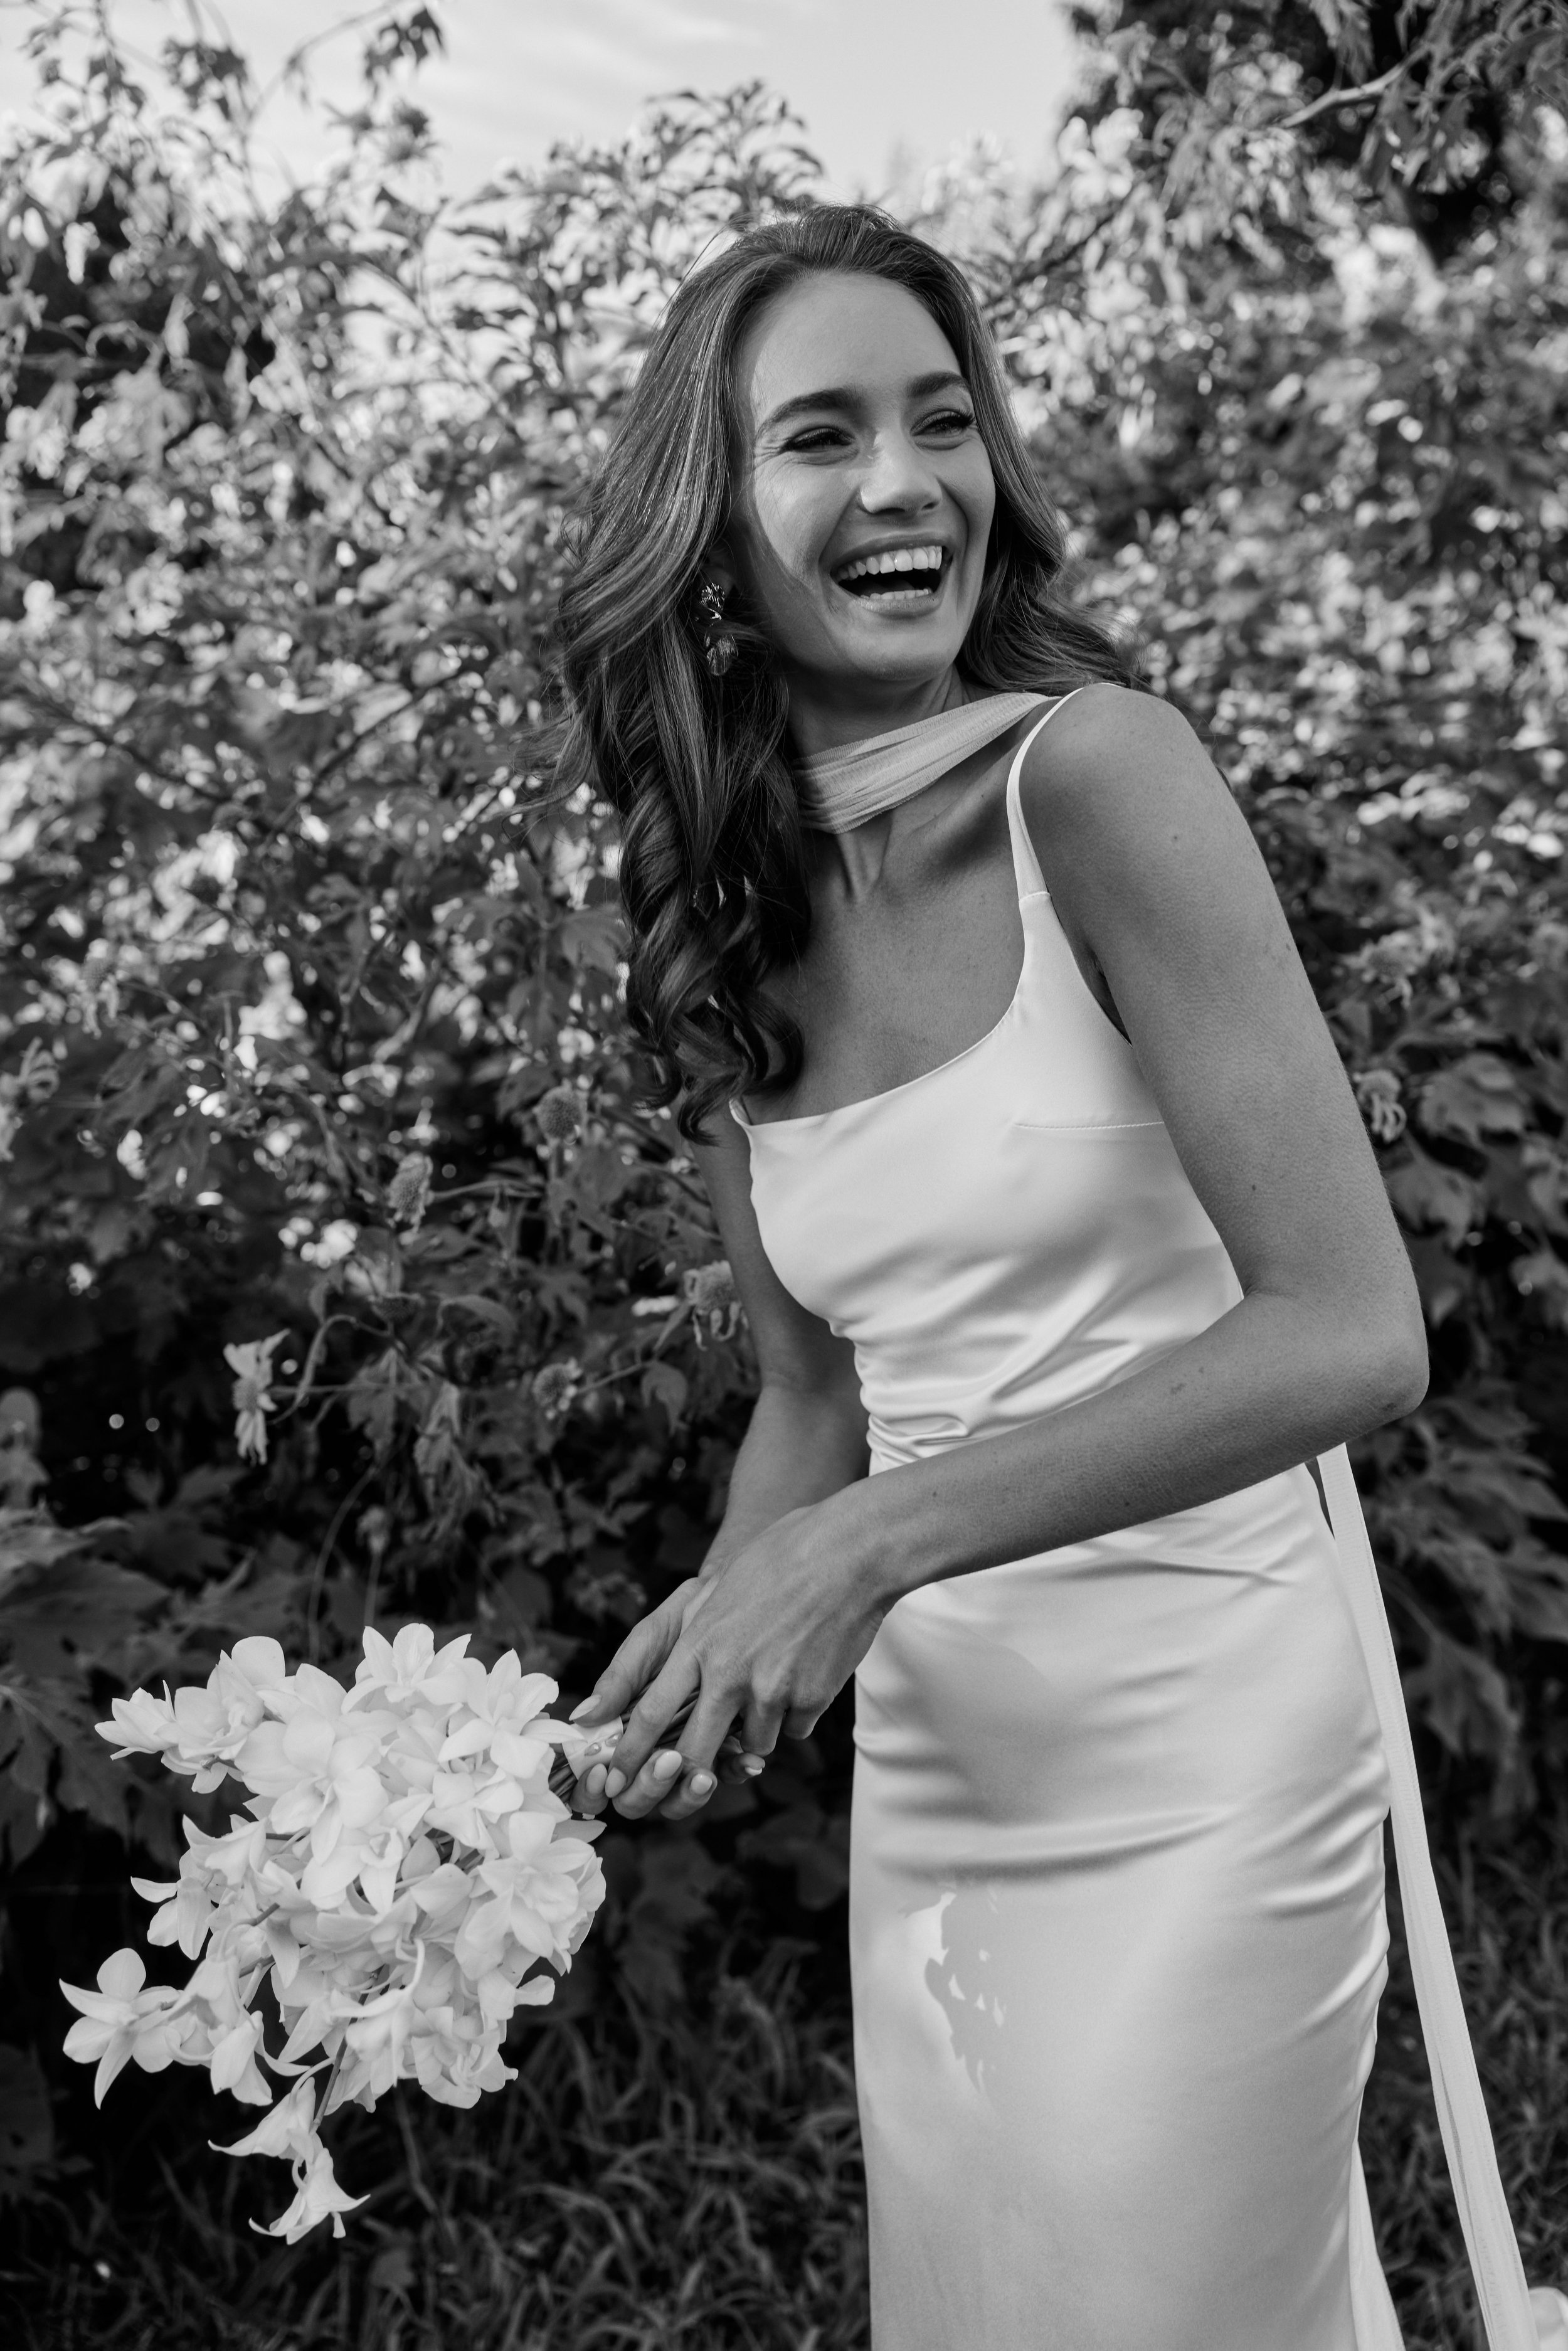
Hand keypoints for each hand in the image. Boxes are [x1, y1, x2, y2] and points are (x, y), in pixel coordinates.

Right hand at [568, 1576, 765, 1821]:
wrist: (732, 1599)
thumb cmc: (681, 1621)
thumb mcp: (649, 1642)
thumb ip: (620, 1679)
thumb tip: (582, 1719)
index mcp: (620, 1729)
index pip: (594, 1781)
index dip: (593, 1790)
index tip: (605, 1774)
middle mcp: (650, 1748)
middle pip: (637, 1801)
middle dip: (648, 1790)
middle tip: (668, 1761)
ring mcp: (688, 1751)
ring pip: (679, 1802)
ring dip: (689, 1794)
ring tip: (704, 1773)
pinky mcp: (726, 1746)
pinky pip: (728, 1774)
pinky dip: (736, 1771)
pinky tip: (748, 1759)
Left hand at [590, 1491, 887, 1821]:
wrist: (850, 1551)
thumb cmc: (779, 1558)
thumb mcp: (713, 1591)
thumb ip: (674, 1640)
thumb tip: (629, 1690)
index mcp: (698, 1642)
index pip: (650, 1714)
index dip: (630, 1755)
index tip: (617, 1779)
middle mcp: (729, 1672)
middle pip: (694, 1752)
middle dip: (689, 1774)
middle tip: (693, 1776)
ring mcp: (773, 1688)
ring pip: (752, 1744)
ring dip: (757, 1728)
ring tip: (773, 1679)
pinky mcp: (812, 1698)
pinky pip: (794, 1728)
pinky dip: (795, 1712)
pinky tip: (805, 1670)